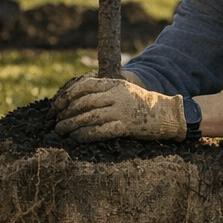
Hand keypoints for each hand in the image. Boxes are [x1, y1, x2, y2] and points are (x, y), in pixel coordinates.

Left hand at [53, 76, 185, 142]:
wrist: (166, 114)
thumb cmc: (140, 103)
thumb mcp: (122, 89)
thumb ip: (102, 90)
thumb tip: (74, 99)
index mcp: (114, 84)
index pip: (84, 86)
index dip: (67, 96)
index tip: (57, 106)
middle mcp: (117, 96)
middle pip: (84, 103)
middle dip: (66, 113)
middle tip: (56, 122)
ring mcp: (122, 111)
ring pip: (89, 117)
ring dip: (71, 125)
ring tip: (61, 131)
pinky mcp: (126, 127)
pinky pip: (100, 131)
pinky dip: (85, 135)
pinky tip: (76, 139)